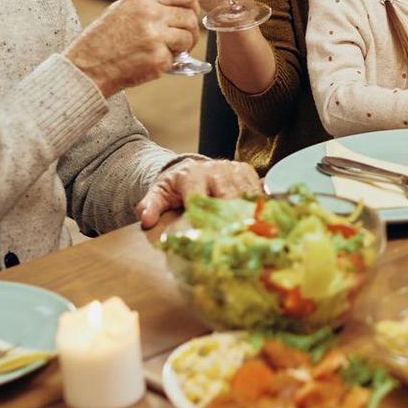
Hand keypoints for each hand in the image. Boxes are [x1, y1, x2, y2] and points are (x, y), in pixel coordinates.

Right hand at [65, 0, 199, 96]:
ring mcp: (156, 36)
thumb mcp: (122, 8)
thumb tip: (179, 4)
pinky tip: (150, 61)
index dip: (192, 4)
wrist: (87, 67)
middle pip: (190, 16)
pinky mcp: (158, 58)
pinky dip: (167, 62)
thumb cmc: (103, 39)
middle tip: (182, 38)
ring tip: (167, 49)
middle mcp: (151, 13)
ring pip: (188, 37)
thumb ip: (150, 3)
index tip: (192, 12)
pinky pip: (176, 58)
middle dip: (190, 29)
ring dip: (183, 46)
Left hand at [137, 157, 261, 228]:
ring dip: (249, 213)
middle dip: (233, 218)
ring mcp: (232, 169)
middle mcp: (214, 170)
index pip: (201, 198)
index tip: (210, 238)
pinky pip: (257, 189)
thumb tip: (147, 221)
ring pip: (246, 193)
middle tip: (237, 240)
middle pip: (228, 196)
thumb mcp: (158, 193)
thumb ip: (150, 206)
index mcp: (191, 176)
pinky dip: (259, 205)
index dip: (206, 219)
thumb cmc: (174, 186)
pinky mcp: (246, 170)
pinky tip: (260, 221)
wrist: (188, 167)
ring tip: (252, 235)